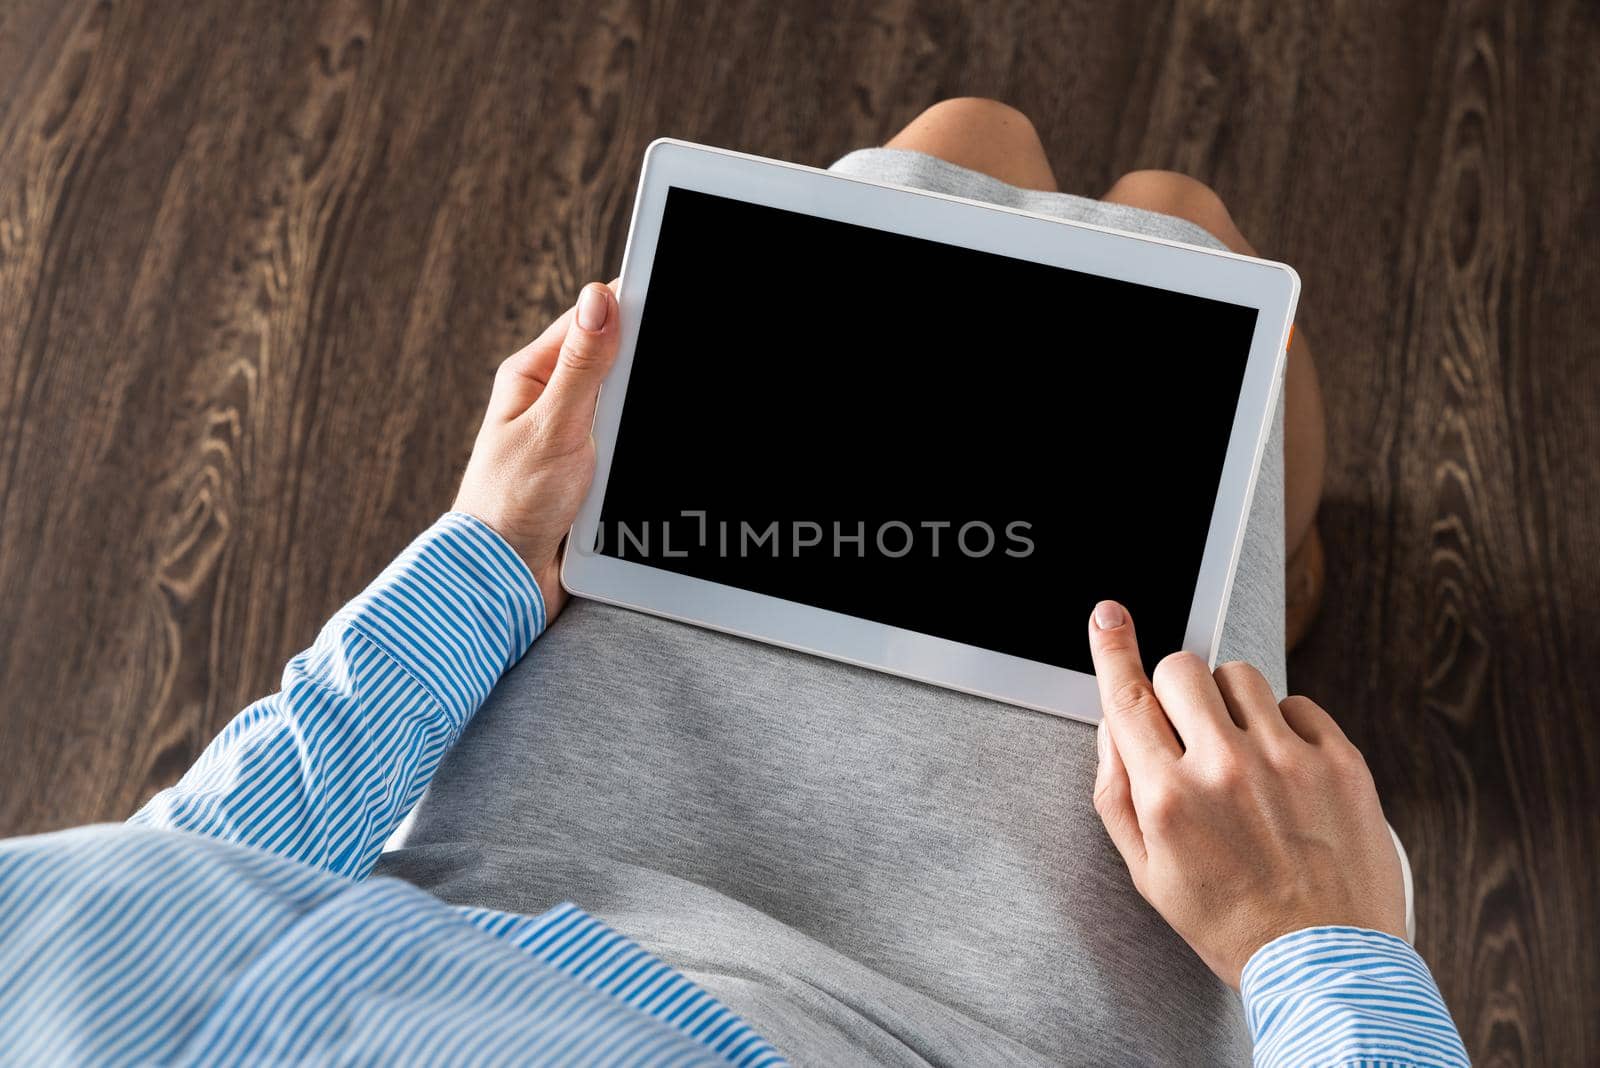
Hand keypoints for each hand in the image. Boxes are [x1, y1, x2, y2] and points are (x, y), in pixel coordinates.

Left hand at [453, 283, 619, 620]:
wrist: (507, 580)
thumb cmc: (511, 505)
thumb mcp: (553, 426)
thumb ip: (581, 365)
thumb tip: (600, 298)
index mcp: (531, 375)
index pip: (588, 320)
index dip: (628, 310)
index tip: (664, 303)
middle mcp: (551, 398)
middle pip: (615, 362)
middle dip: (639, 373)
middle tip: (644, 397)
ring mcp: (572, 434)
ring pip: (627, 406)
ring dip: (638, 420)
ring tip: (631, 442)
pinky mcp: (590, 467)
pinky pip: (628, 445)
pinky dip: (638, 451)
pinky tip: (641, 461)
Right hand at [1087, 600, 1405, 987]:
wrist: (1324, 962)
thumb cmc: (1230, 922)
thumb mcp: (1146, 872)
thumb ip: (1117, 794)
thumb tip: (1114, 728)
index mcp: (1170, 798)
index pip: (1128, 698)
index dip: (1112, 647)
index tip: (1109, 615)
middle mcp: (1225, 769)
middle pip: (1183, 669)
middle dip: (1176, 687)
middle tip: (1188, 726)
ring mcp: (1288, 761)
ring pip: (1241, 675)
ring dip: (1230, 701)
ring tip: (1242, 751)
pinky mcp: (1340, 762)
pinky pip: (1299, 703)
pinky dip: (1285, 724)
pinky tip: (1284, 769)